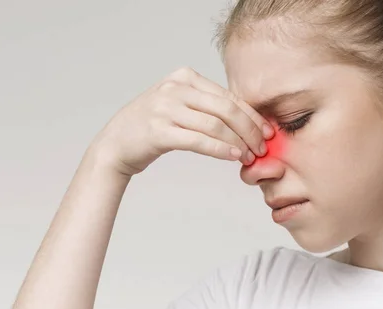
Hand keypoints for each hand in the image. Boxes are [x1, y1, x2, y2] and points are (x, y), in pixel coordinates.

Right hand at [88, 66, 273, 176]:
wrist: (115, 144)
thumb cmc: (152, 127)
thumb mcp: (179, 105)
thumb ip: (207, 106)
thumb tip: (247, 120)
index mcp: (184, 76)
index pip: (228, 96)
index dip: (252, 115)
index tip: (267, 132)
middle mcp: (175, 88)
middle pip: (226, 109)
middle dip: (250, 130)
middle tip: (262, 148)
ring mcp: (165, 108)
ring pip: (216, 125)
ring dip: (239, 142)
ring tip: (250, 156)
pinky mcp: (159, 131)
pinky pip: (200, 140)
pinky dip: (221, 149)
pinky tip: (234, 157)